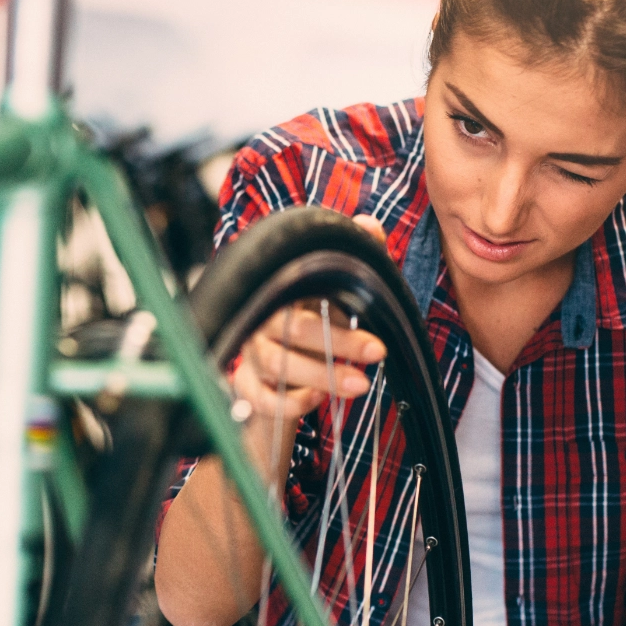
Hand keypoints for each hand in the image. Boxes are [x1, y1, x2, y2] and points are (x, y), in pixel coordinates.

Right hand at [230, 215, 389, 420]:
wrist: (285, 367)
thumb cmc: (315, 319)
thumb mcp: (339, 287)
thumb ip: (357, 252)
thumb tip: (370, 225)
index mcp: (283, 289)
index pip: (300, 286)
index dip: (334, 298)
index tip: (374, 327)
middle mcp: (261, 318)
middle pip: (290, 328)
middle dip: (337, 343)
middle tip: (378, 352)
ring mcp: (250, 353)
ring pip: (275, 363)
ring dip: (320, 376)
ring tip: (360, 385)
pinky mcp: (247, 386)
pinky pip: (260, 396)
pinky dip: (289, 400)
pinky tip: (317, 399)